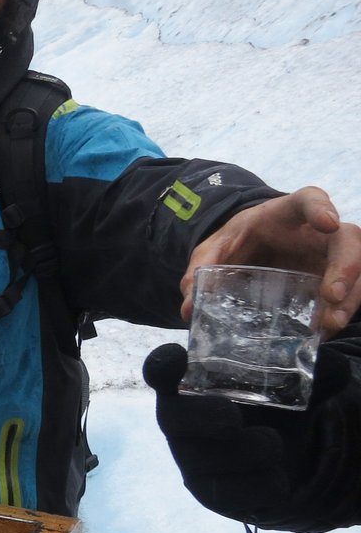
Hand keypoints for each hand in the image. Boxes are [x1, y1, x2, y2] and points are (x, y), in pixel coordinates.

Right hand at [142, 342, 353, 531]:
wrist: (286, 458)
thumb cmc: (276, 409)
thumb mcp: (293, 386)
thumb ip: (312, 372)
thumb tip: (330, 368)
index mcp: (193, 386)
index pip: (160, 371)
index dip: (161, 365)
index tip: (177, 356)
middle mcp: (182, 423)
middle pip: (172, 419)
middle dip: (203, 418)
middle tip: (233, 419)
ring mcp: (192, 461)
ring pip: (210, 460)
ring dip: (253, 452)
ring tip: (275, 446)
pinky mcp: (211, 495)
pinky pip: (235, 494)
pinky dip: (266, 483)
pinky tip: (277, 476)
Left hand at [184, 187, 360, 335]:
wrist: (252, 248)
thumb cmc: (240, 241)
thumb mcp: (215, 249)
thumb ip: (201, 269)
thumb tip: (189, 307)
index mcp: (287, 213)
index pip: (309, 200)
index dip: (321, 208)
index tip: (329, 222)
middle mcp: (319, 233)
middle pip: (348, 239)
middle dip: (346, 265)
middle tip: (332, 295)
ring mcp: (331, 257)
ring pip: (358, 269)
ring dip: (351, 296)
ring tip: (330, 323)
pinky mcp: (335, 279)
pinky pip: (350, 293)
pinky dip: (341, 312)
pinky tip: (324, 332)